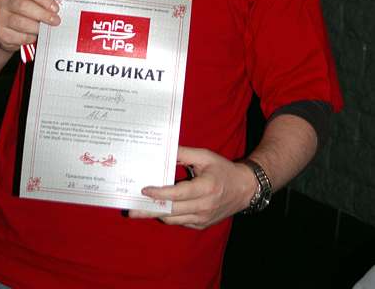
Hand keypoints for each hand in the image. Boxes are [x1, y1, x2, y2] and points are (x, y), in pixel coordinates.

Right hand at [0, 0, 65, 52]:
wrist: (7, 28)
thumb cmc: (26, 9)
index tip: (56, 8)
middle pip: (23, 5)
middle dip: (42, 14)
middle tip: (56, 21)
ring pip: (20, 22)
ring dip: (36, 27)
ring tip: (46, 30)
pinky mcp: (0, 32)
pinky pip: (17, 36)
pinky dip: (29, 38)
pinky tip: (35, 36)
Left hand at [128, 146, 255, 228]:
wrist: (245, 188)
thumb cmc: (223, 169)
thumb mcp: (205, 156)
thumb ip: (184, 153)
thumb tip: (164, 151)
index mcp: (206, 188)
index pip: (178, 194)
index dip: (160, 193)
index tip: (144, 189)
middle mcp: (204, 206)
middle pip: (172, 211)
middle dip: (150, 210)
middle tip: (131, 209)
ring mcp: (203, 218)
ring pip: (174, 219)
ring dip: (157, 213)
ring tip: (140, 208)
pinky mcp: (202, 224)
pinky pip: (181, 222)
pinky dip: (169, 216)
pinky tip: (158, 208)